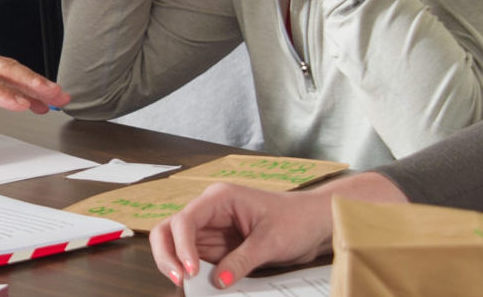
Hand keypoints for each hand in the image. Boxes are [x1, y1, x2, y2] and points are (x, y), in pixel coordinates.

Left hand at [0, 39, 70, 161]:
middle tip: (57, 95)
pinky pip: (4, 69)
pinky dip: (24, 81)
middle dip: (33, 83)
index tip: (23, 105)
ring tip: (58, 97)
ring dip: (34, 82)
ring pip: (10, 68)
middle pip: (5, 68)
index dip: (3, 93)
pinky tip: (39, 96)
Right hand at [150, 185, 334, 288]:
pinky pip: (196, 259)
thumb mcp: (270, 241)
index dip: (182, 246)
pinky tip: (198, 284)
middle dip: (167, 254)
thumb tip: (217, 280)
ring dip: (175, 264)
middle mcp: (210, 211)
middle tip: (179, 279)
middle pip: (170, 230)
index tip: (191, 270)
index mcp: (220, 198)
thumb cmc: (297, 219)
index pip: (185, 219)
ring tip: (186, 284)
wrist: (315, 223)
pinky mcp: (218, 246)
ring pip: (176, 246)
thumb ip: (242, 261)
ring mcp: (212, 229)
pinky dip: (191, 272)